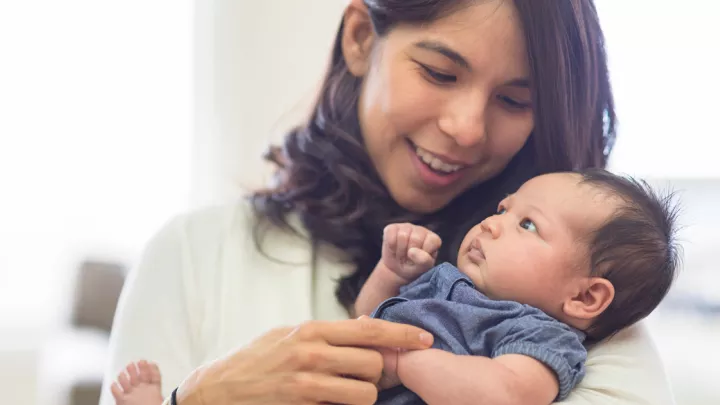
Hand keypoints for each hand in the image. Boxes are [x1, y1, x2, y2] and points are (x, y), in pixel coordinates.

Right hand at [175, 317, 433, 404]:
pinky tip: (334, 403)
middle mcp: (311, 351)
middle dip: (379, 374)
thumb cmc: (255, 361)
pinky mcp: (302, 404)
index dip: (402, 335)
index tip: (425, 340)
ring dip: (365, 396)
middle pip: (373, 362)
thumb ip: (324, 333)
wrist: (218, 390)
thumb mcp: (288, 336)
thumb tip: (364, 327)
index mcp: (311, 329)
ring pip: (364, 391)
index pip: (369, 330)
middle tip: (371, 379)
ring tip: (349, 394)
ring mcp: (307, 381)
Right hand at [382, 223, 441, 281]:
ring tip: (401, 254)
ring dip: (399, 251)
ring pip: (402, 236)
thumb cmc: (413, 267)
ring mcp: (406, 227)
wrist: (397, 269)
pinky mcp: (392, 228)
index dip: (424, 253)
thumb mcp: (423, 268)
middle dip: (409, 253)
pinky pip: (390, 234)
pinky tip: (394, 249)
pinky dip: (391, 246)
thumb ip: (424, 261)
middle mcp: (421, 230)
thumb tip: (412, 251)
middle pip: (415, 238)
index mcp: (433, 239)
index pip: (432, 241)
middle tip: (408, 259)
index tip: (420, 260)